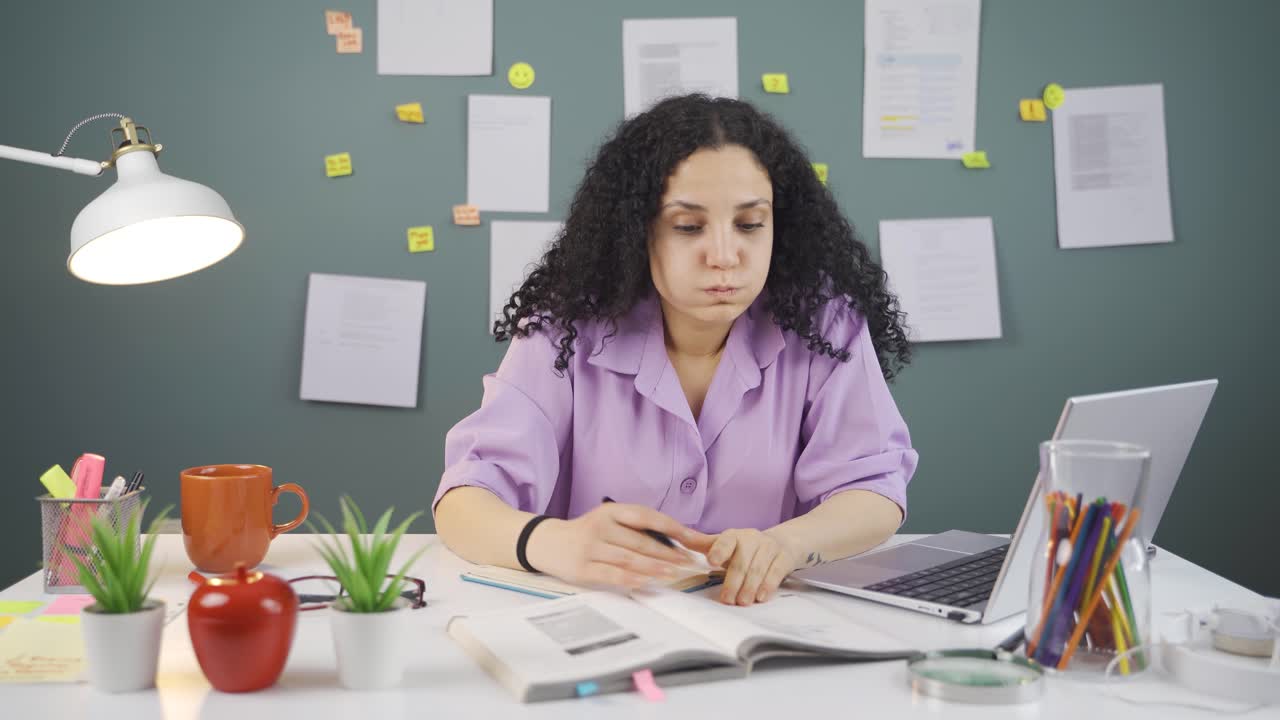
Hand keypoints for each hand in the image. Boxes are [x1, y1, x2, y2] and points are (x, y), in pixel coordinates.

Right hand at [524, 504, 699, 589]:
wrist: (547, 542)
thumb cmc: (588, 533)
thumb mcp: (608, 521)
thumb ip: (635, 528)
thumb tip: (675, 542)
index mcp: (611, 511)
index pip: (647, 517)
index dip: (672, 527)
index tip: (693, 539)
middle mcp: (600, 526)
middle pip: (641, 541)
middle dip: (669, 553)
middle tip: (689, 563)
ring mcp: (590, 547)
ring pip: (628, 558)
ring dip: (654, 567)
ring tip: (675, 574)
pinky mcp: (581, 568)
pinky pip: (610, 574)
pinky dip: (630, 579)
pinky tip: (646, 583)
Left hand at [695, 529, 799, 605]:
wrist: (782, 543)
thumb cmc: (745, 548)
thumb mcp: (725, 544)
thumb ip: (702, 544)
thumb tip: (676, 538)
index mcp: (734, 536)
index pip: (726, 540)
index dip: (719, 549)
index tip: (712, 561)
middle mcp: (752, 538)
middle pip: (741, 561)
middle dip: (734, 581)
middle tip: (727, 599)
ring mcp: (769, 547)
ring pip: (758, 568)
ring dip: (749, 587)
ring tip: (742, 602)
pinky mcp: (783, 557)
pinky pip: (776, 571)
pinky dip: (768, 585)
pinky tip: (761, 597)